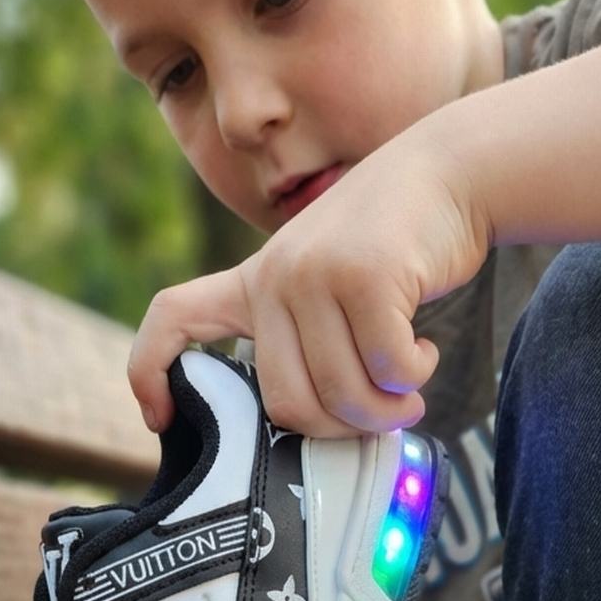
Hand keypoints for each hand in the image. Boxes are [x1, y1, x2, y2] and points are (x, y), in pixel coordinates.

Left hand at [128, 125, 491, 439]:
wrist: (452, 173)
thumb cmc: (397, 246)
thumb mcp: (330, 282)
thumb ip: (309, 339)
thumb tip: (319, 426)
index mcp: (255, 280)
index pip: (171, 316)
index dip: (149, 371)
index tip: (160, 420)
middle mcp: (275, 274)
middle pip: (286, 402)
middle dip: (342, 428)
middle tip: (381, 413)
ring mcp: (315, 272)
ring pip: (341, 393)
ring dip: (387, 408)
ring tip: (408, 387)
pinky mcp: (365, 275)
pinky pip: (388, 368)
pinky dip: (414, 375)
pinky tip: (424, 351)